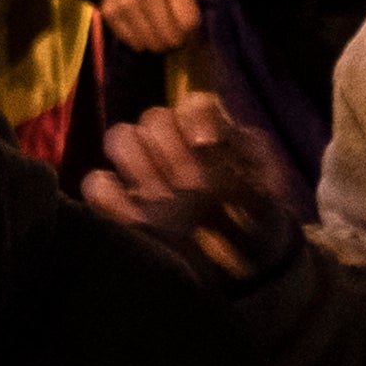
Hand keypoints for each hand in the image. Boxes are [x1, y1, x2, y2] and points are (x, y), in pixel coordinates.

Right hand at [80, 87, 300, 282]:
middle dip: (170, 147)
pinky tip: (141, 218)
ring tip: (165, 198)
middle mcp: (173, 143)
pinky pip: (97, 185)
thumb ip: (248, 159)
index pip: (194, 103)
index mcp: (212, 130)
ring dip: (139, 164)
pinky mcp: (123, 206)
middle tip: (190, 183)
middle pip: (153, 118)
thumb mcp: (268, 187)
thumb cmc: (257, 215)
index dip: (196, 118)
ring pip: (120, 136)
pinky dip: (110, 195)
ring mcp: (144, 172)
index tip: (206, 146)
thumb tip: (206, 144)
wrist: (243, 261)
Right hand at [101, 0, 203, 53]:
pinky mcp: (109, 11)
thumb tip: (207, 28)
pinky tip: (145, 27)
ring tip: (163, 30)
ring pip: (149, 43)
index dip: (194, 28)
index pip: (189, 20)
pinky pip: (131, 41)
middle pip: (169, 35)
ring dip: (160, 42)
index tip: (192, 24)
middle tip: (178, 32)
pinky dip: (141, 40)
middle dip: (178, 39)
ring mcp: (124, 1)